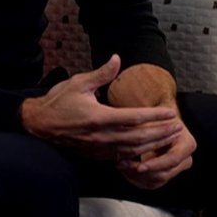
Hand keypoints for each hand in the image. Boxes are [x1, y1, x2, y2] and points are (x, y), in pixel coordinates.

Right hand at [19, 54, 182, 160]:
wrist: (38, 124)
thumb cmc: (58, 101)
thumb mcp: (79, 82)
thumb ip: (101, 73)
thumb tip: (117, 58)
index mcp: (99, 117)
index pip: (134, 118)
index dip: (155, 116)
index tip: (171, 113)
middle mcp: (101, 136)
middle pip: (139, 138)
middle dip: (161, 133)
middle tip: (178, 127)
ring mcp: (98, 148)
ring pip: (132, 150)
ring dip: (154, 144)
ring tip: (170, 138)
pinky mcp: (95, 155)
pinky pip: (121, 157)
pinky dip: (138, 154)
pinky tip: (150, 150)